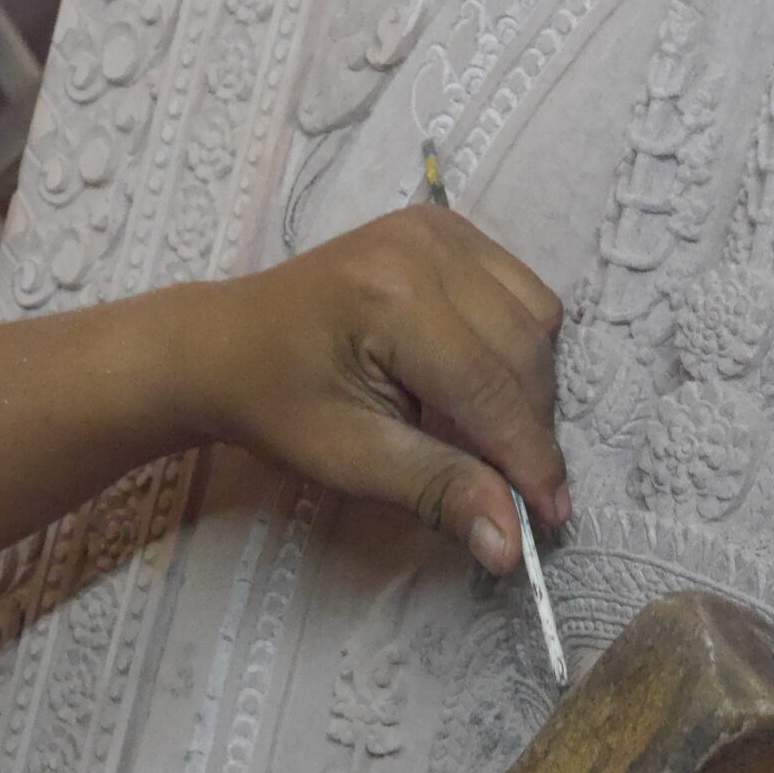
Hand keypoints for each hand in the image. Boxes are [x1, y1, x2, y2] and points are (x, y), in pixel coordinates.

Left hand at [179, 206, 569, 574]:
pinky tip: (478, 381)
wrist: (223, 345)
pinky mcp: (446, 228)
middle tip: (520, 491)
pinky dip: (517, 346)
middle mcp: (424, 246)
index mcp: (391, 297)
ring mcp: (438, 228)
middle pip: (524, 348)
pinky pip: (521, 293)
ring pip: (536, 317)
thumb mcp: (349, 459)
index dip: (528, 458)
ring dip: (530, 386)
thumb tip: (512, 544)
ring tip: (489, 434)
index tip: (550, 517)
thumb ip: (438, 490)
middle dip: (531, 427)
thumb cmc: (275, 404)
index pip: (490, 385)